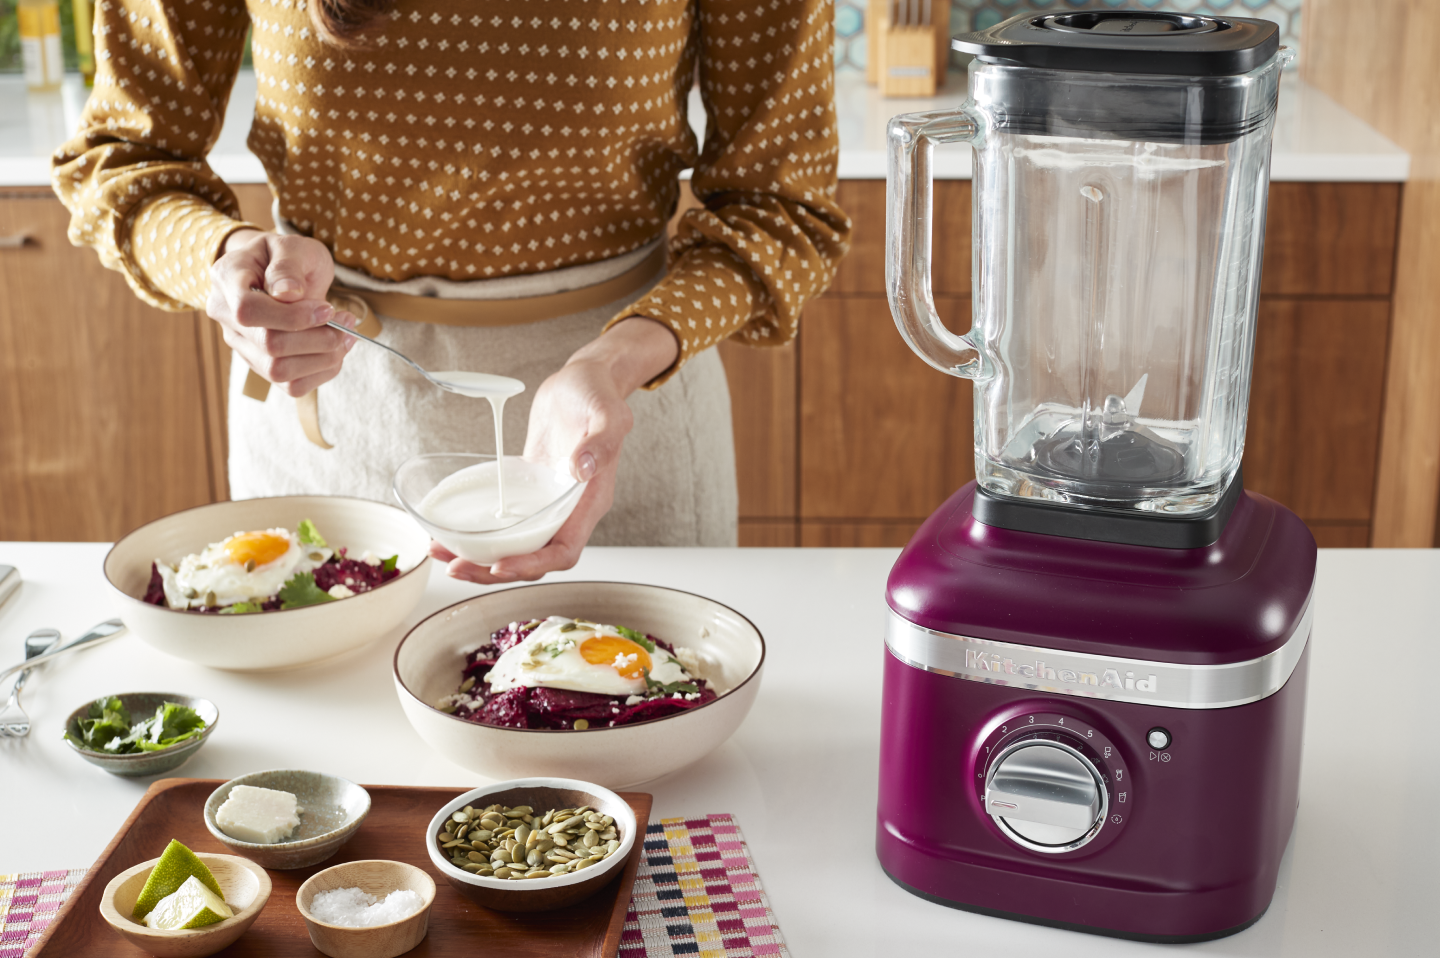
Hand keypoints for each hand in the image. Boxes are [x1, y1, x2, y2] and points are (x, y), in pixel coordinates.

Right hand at [207, 228, 358, 396]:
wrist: (278, 270)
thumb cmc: (285, 256)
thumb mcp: (291, 246)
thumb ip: (288, 266)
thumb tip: (288, 293)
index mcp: (227, 280)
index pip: (249, 311)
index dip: (292, 316)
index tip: (327, 309)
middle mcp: (225, 316)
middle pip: (269, 345)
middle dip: (318, 338)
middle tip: (347, 321)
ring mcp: (241, 344)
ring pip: (279, 370)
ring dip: (324, 358)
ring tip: (346, 335)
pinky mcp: (261, 364)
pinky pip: (290, 385)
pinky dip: (321, 372)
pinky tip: (335, 351)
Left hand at [431, 317, 680, 583]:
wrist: (584, 380)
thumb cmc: (598, 394)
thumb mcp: (608, 411)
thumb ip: (601, 440)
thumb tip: (582, 468)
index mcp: (590, 500)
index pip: (565, 550)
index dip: (534, 563)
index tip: (501, 564)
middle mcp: (569, 510)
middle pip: (535, 558)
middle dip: (495, 569)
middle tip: (457, 567)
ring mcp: (548, 503)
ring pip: (517, 545)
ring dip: (482, 557)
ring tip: (445, 555)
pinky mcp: (529, 490)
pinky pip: (506, 522)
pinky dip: (481, 532)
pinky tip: (452, 531)